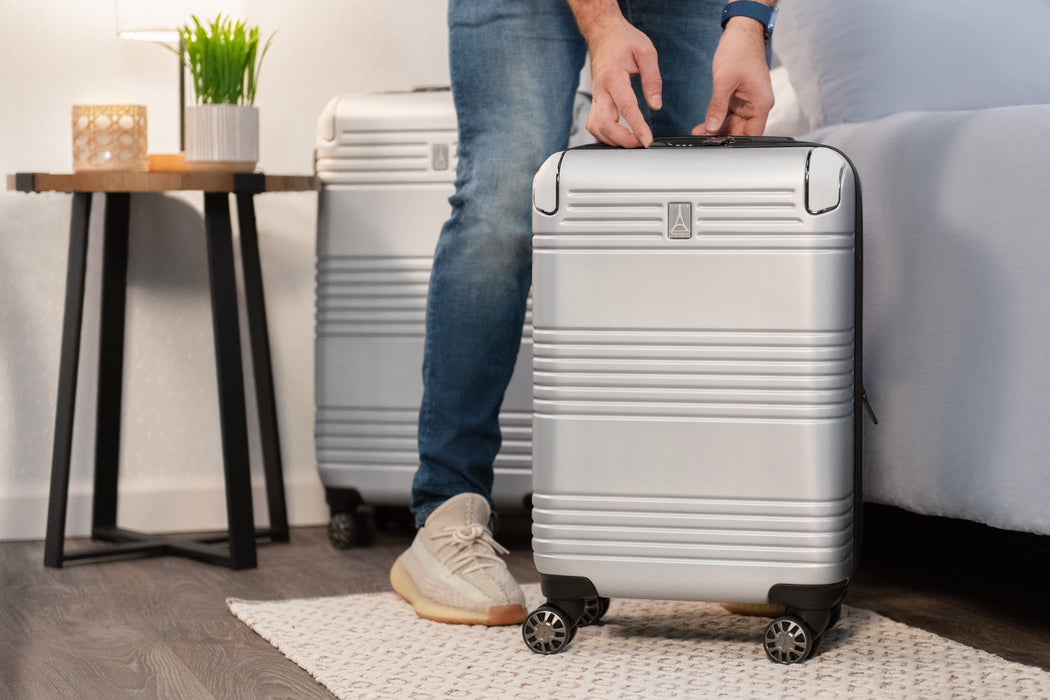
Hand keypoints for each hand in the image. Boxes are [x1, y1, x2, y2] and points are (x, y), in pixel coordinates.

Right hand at [570, 1, 661, 147]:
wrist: (603, 33)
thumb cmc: (623, 40)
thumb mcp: (646, 52)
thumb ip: (652, 79)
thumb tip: (656, 104)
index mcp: (613, 77)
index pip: (626, 108)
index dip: (637, 127)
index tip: (646, 140)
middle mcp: (600, 90)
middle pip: (604, 124)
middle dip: (622, 139)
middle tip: (641, 142)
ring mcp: (595, 96)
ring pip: (596, 128)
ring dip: (612, 139)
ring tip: (632, 140)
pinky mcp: (595, 100)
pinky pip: (594, 124)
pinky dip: (605, 135)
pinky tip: (618, 135)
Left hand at [695, 17, 774, 136]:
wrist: (741, 32)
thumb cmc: (740, 50)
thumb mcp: (724, 81)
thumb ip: (717, 107)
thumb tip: (712, 126)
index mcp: (761, 103)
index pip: (752, 134)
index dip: (736, 143)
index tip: (720, 148)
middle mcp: (757, 104)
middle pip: (741, 131)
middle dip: (722, 136)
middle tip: (702, 140)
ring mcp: (748, 101)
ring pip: (733, 123)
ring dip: (717, 128)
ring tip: (699, 133)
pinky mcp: (739, 97)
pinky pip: (729, 113)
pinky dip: (717, 118)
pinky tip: (705, 124)